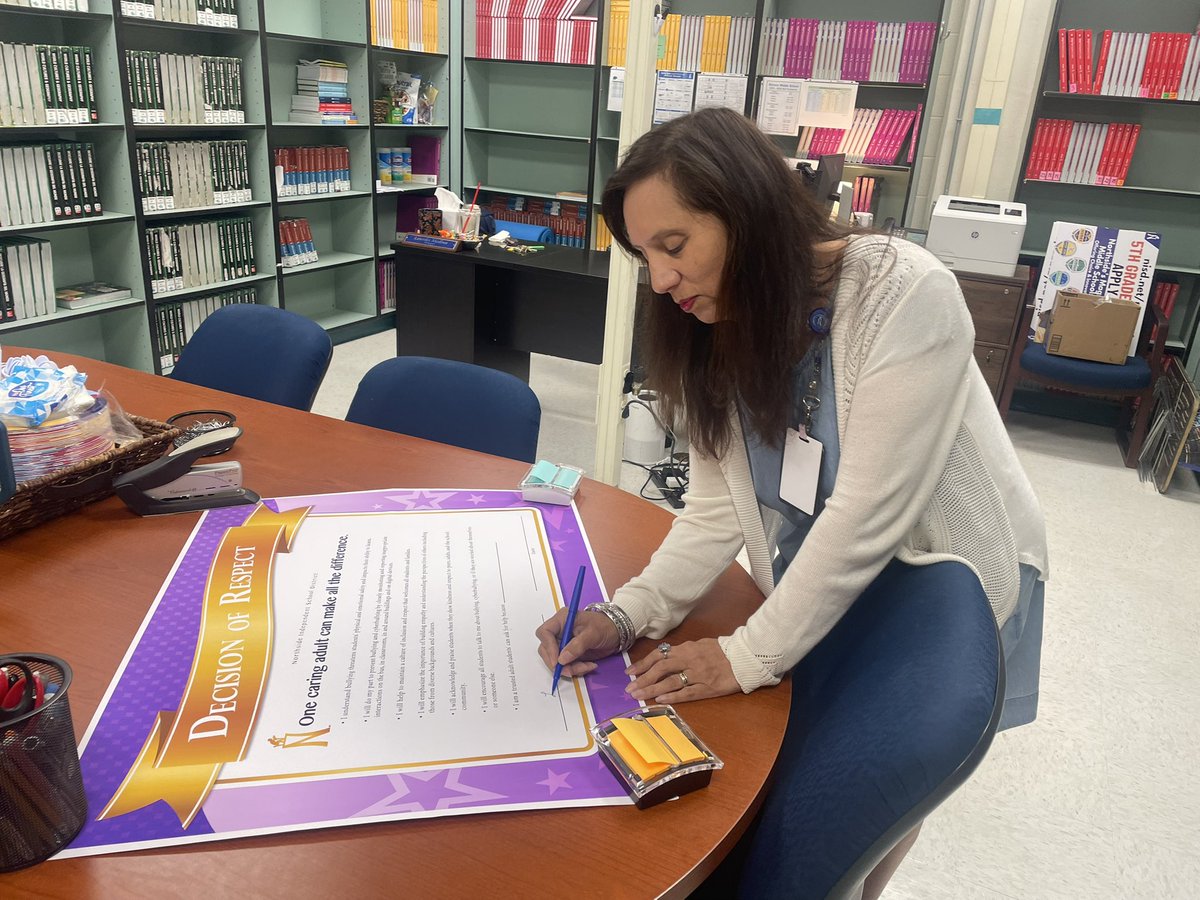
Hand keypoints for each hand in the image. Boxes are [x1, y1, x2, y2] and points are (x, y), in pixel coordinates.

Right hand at [535, 609, 621, 678]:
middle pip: (546, 650)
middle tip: (571, 670)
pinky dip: (575, 669)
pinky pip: (565, 665)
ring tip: (586, 667)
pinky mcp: (569, 654)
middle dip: (558, 663)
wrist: (616, 633)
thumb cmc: (605, 626)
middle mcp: (559, 631)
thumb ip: (577, 645)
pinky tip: (589, 666)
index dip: (548, 647)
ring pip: (555, 661)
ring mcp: (563, 643)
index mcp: (562, 620)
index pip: (545, 632)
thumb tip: (561, 659)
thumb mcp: (592, 633)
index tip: (556, 661)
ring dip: (569, 668)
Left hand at [625, 638, 739, 702]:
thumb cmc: (721, 650)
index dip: (642, 664)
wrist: (744, 657)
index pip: (659, 656)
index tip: (629, 672)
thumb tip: (664, 656)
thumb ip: (683, 651)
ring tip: (639, 696)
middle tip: (629, 689)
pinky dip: (673, 697)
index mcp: (686, 649)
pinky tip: (660, 701)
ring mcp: (698, 674)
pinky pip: (687, 693)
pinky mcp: (707, 687)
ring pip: (670, 682)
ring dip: (652, 690)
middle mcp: (689, 660)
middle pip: (661, 669)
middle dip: (643, 679)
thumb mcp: (699, 645)